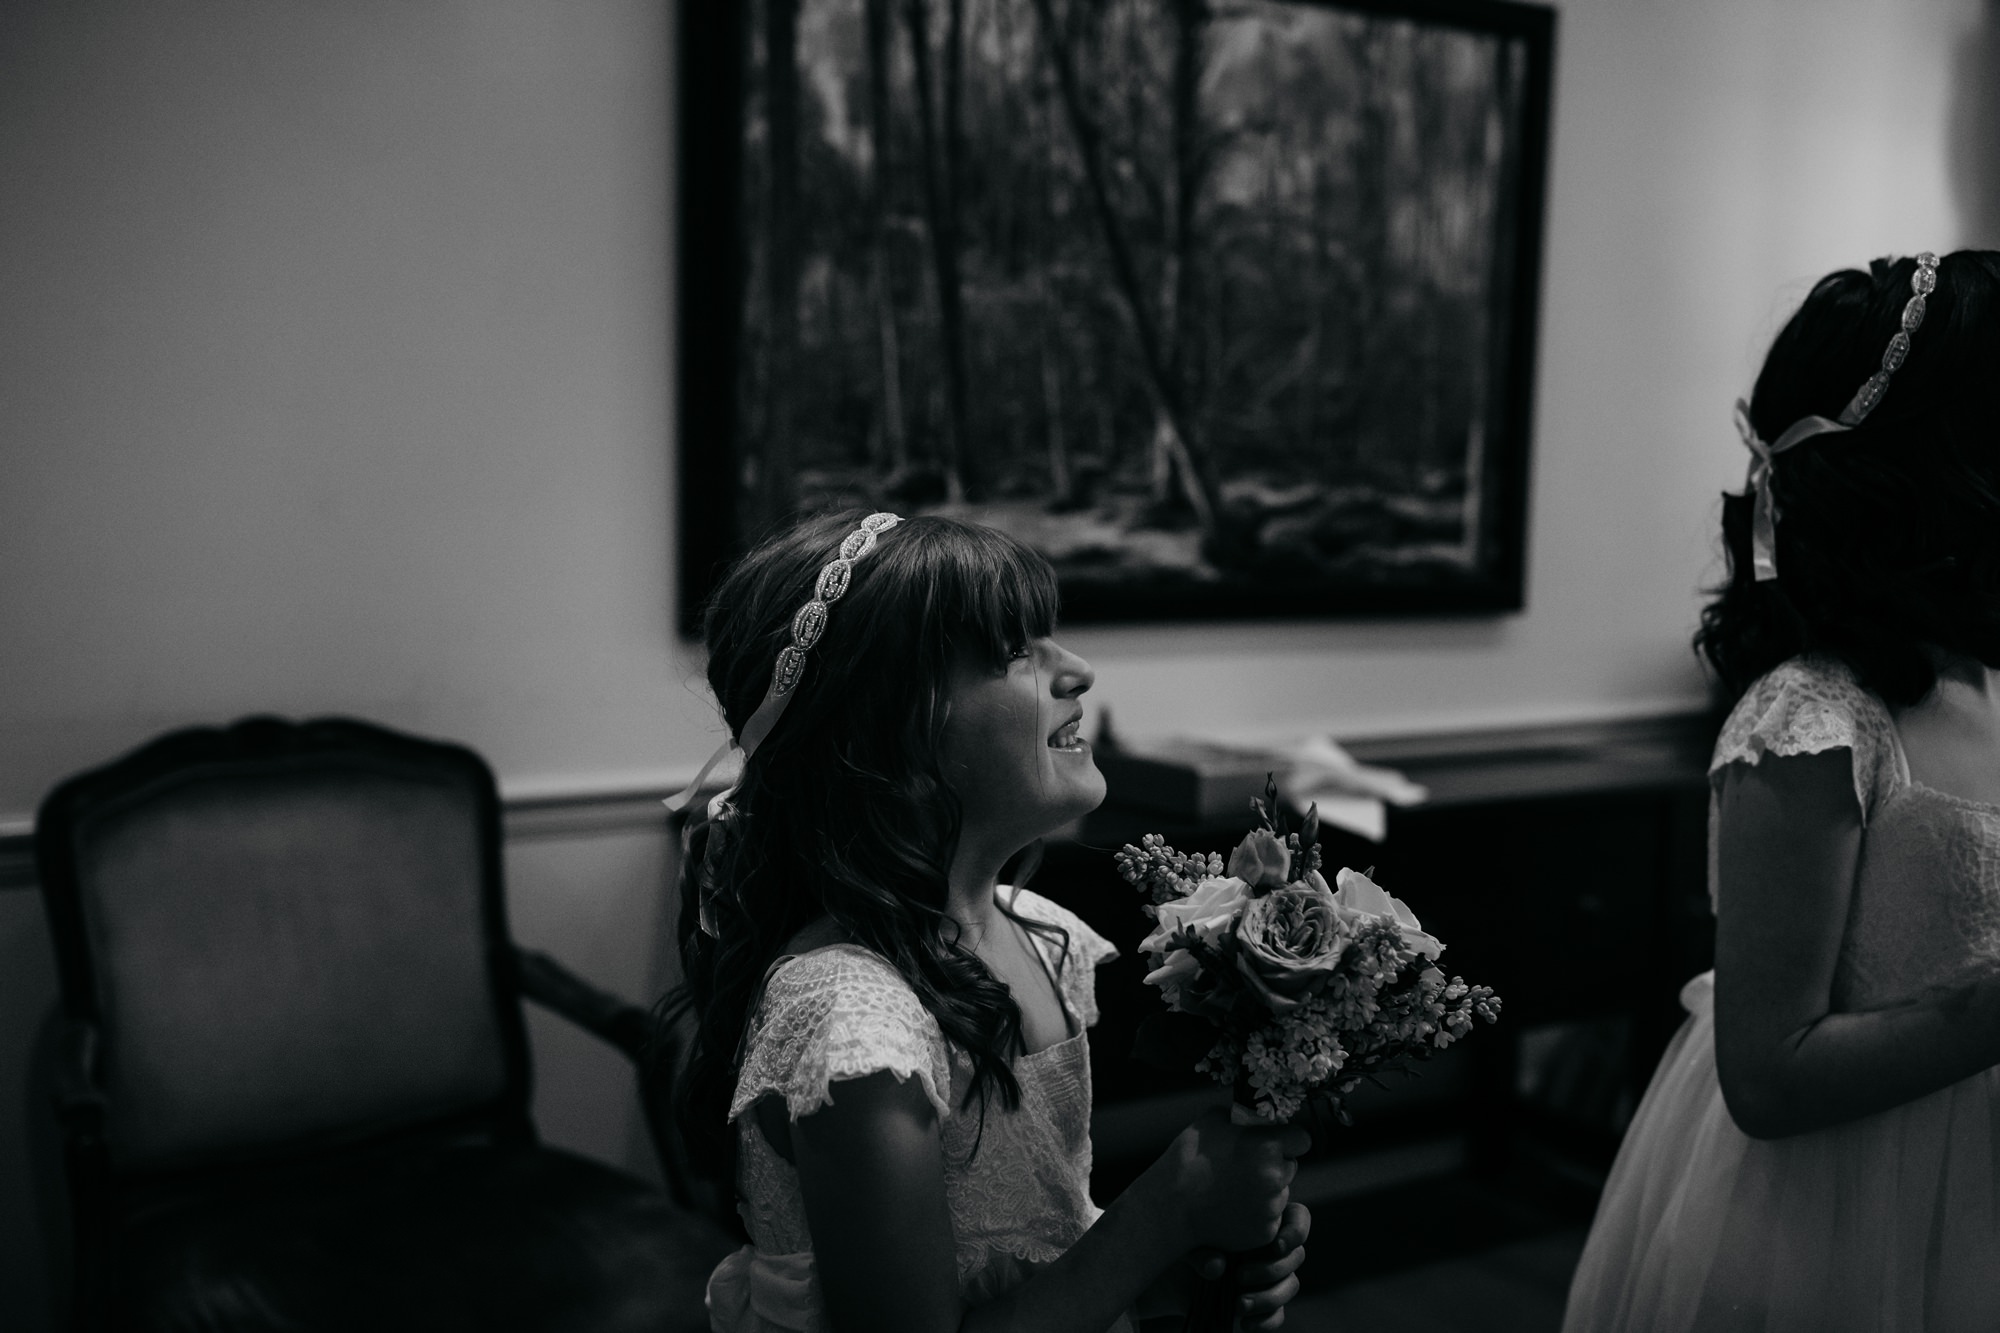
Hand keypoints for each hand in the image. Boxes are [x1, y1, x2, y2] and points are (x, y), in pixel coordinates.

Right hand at [1149, 1107, 1311, 1252]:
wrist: (1170, 1207)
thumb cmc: (1188, 1159)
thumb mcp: (1211, 1121)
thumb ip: (1240, 1117)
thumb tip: (1252, 1117)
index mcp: (1266, 1146)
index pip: (1302, 1139)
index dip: (1289, 1139)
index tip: (1275, 1142)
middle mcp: (1275, 1177)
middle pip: (1291, 1167)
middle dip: (1275, 1165)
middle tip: (1245, 1167)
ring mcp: (1271, 1208)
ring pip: (1280, 1194)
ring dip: (1265, 1191)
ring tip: (1231, 1190)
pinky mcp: (1265, 1232)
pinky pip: (1270, 1218)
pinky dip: (1256, 1215)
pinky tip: (1231, 1209)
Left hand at [1190, 1202, 1310, 1330]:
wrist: (1175, 1274)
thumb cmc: (1188, 1242)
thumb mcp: (1188, 1239)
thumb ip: (1201, 1251)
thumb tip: (1216, 1267)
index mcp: (1264, 1221)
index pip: (1298, 1218)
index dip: (1296, 1231)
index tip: (1276, 1245)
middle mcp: (1273, 1248)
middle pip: (1296, 1256)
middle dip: (1272, 1269)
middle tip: (1240, 1276)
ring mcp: (1271, 1277)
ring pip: (1291, 1286)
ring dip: (1268, 1298)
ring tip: (1239, 1305)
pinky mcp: (1263, 1304)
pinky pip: (1278, 1315)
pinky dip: (1266, 1321)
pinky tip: (1245, 1324)